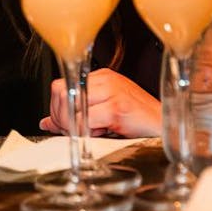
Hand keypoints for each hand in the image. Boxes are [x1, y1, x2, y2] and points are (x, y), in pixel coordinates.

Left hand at [40, 68, 161, 138]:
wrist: (164, 126)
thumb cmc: (138, 121)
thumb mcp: (103, 114)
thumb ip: (76, 114)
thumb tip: (47, 121)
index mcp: (101, 77)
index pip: (61, 85)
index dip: (57, 108)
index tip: (63, 124)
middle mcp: (105, 79)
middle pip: (60, 91)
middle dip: (61, 117)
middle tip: (74, 130)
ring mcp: (112, 90)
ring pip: (70, 105)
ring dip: (74, 126)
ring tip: (93, 131)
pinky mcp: (117, 106)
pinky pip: (85, 120)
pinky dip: (86, 132)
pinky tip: (102, 133)